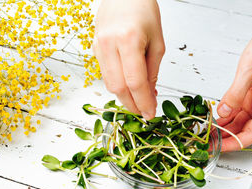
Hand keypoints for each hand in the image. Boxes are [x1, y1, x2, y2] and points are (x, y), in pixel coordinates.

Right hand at [93, 0, 164, 119]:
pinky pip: (106, 74)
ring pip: (109, 84)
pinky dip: (118, 85)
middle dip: (132, 104)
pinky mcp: (94, 49)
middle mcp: (109, 44)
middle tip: (144, 112)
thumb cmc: (143, 11)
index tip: (151, 114)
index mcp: (128, 40)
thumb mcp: (157, 42)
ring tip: (139, 100)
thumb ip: (152, 71)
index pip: (135, 82)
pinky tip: (129, 87)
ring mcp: (98, 47)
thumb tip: (149, 95)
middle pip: (118, 87)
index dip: (143, 102)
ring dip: (124, 97)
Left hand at [216, 34, 251, 150]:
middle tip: (208, 145)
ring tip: (207, 136)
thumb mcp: (248, 72)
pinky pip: (234, 114)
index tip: (220, 148)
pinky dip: (223, 120)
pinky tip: (212, 123)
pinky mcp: (247, 98)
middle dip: (226, 140)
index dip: (236, 142)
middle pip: (244, 132)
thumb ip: (235, 94)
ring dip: (223, 131)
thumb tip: (224, 111)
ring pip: (238, 124)